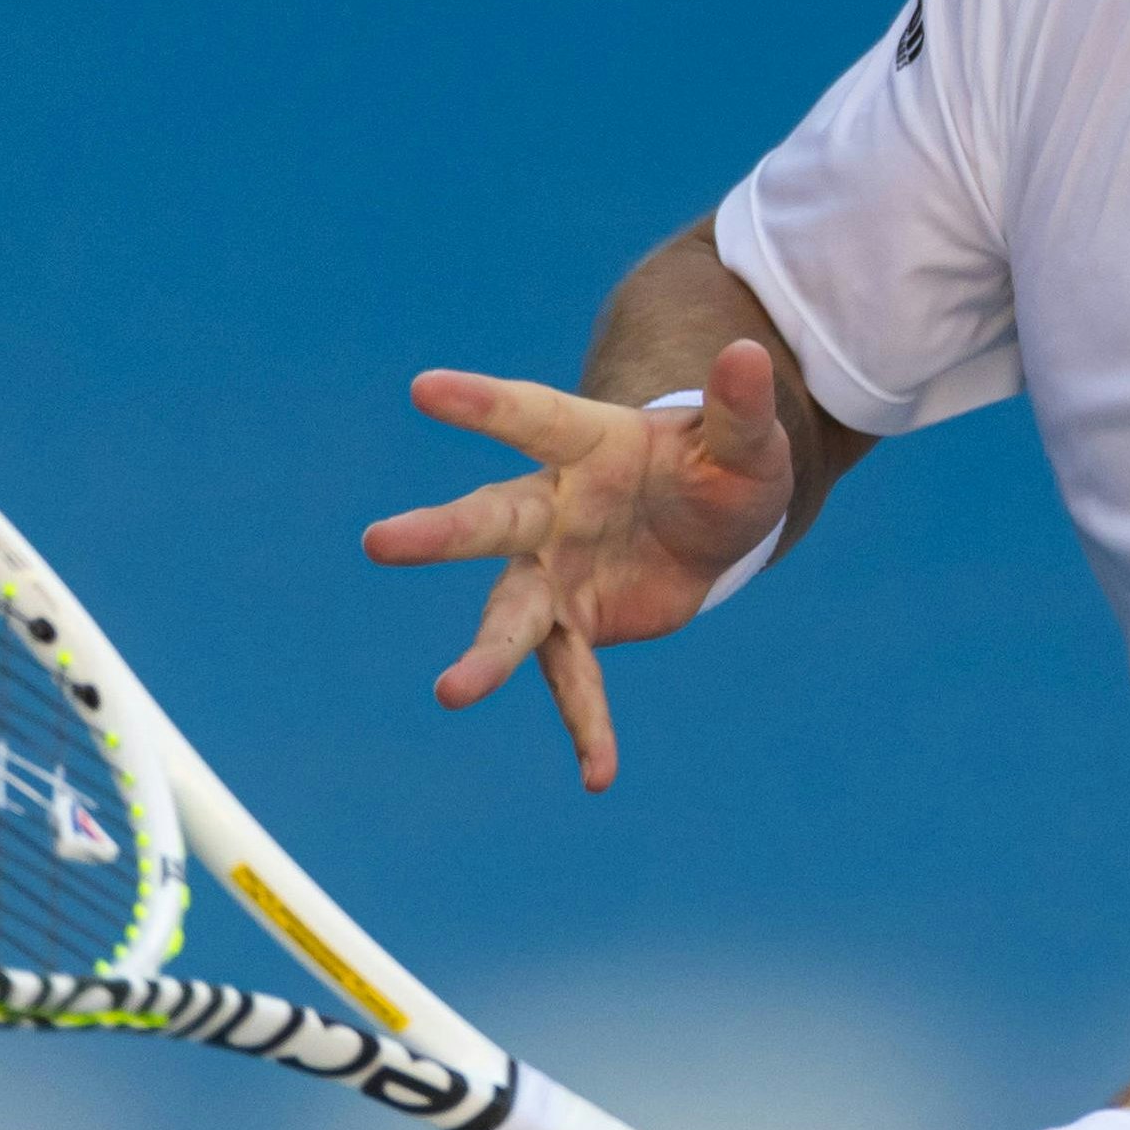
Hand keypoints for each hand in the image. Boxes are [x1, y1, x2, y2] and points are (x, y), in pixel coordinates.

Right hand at [359, 339, 792, 788]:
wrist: (713, 523)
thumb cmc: (720, 464)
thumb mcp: (746, 441)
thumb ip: (741, 407)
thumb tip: (750, 354)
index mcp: (587, 444)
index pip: (531, 416)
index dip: (482, 404)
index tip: (424, 388)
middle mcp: (553, 508)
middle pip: (492, 520)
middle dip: (440, 533)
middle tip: (379, 543)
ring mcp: (556, 571)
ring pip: (512, 613)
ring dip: (486, 653)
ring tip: (451, 692)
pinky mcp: (577, 625)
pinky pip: (575, 680)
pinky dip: (587, 724)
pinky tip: (598, 775)